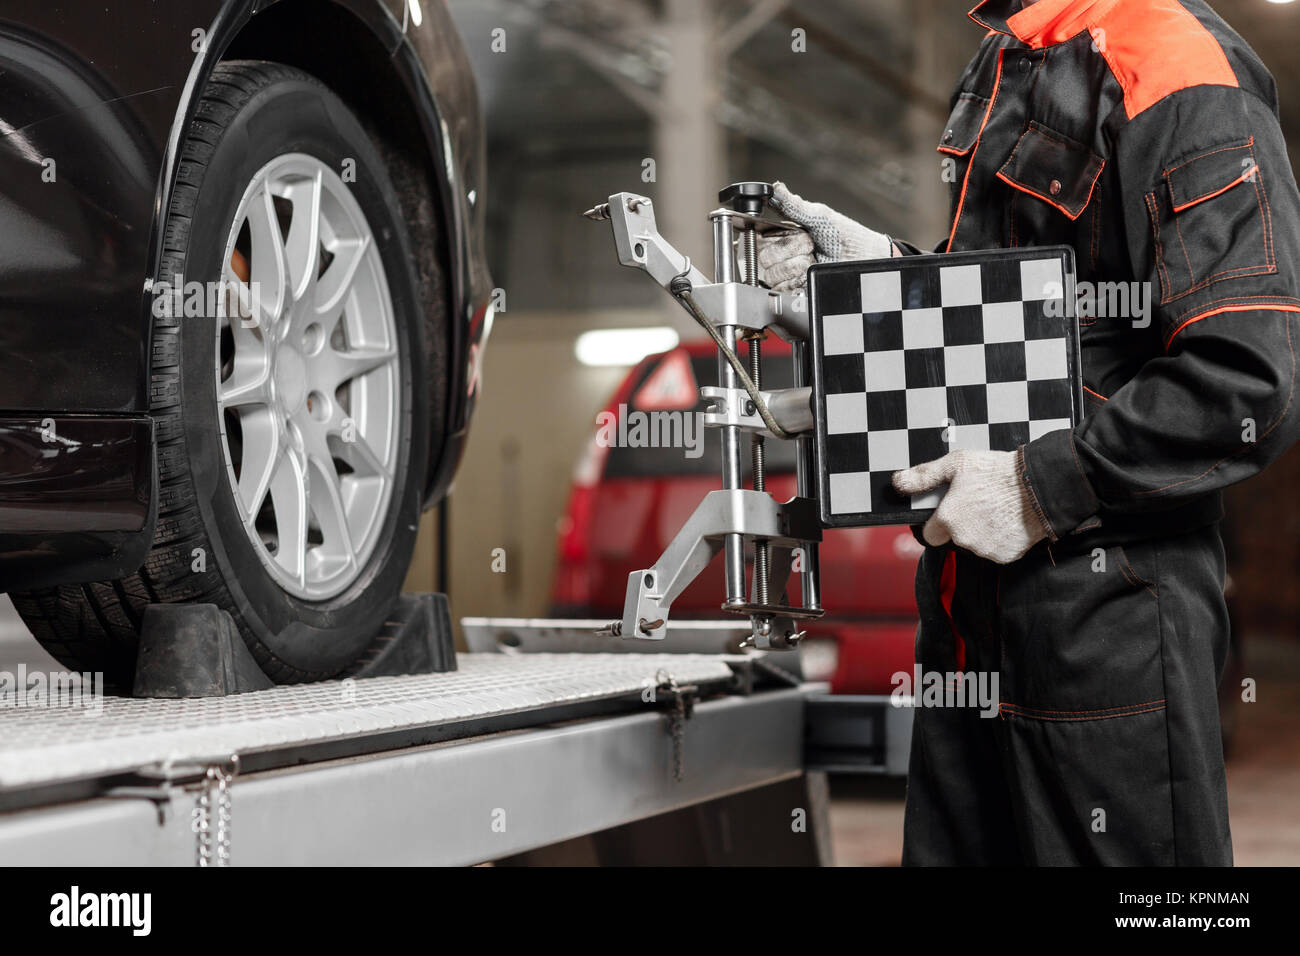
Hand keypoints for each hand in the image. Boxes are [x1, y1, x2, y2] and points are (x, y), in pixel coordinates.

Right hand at [759, 181, 892, 290]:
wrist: (861, 259)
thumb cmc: (845, 235)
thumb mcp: (818, 216)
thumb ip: (794, 205)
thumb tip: (776, 188)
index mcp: (783, 233)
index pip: (760, 237)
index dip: (778, 237)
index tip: (798, 233)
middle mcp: (781, 253)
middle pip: (765, 257)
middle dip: (792, 250)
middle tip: (811, 246)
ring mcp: (787, 272)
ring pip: (772, 274)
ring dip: (796, 267)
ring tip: (812, 260)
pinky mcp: (793, 289)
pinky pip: (782, 289)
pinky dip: (798, 281)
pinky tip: (810, 273)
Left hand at [892, 449, 1048, 563]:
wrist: (1040, 485)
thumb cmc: (998, 472)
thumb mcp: (957, 464)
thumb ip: (924, 476)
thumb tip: (899, 482)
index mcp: (949, 519)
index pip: (929, 533)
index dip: (937, 522)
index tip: (947, 512)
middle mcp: (964, 539)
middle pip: (953, 538)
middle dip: (960, 525)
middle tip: (977, 504)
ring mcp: (986, 550)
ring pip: (975, 546)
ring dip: (980, 532)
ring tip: (994, 509)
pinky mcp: (1006, 556)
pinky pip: (996, 550)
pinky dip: (999, 539)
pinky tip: (1007, 520)